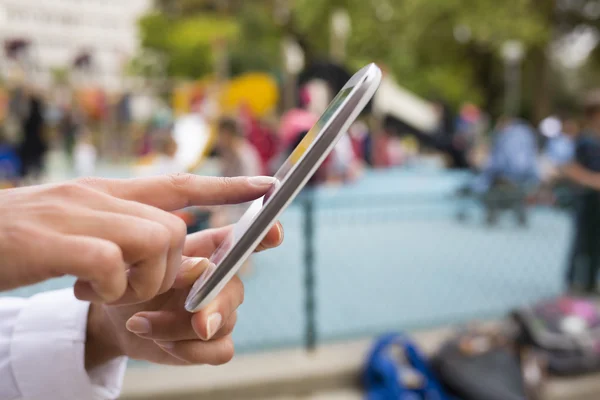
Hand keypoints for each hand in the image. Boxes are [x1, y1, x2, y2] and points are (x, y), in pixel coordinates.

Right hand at [0, 173, 274, 303]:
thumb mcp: (75, 225)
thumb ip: (119, 225)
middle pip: (175, 227)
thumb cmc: (20, 241)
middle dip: (169, 267)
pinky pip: (114, 262)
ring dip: (142, 279)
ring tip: (105, 290)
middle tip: (132, 286)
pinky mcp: (56, 242)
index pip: (180, 183)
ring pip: (155, 240)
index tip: (269, 188)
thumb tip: (164, 236)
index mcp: (106, 192)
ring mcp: (78, 215)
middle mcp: (98, 196)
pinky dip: (110, 286)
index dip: (227, 187)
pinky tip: (85, 291)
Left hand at [86, 222, 283, 367]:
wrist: (118, 319)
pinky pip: (221, 350)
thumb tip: (202, 267)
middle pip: (236, 289)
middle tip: (196, 321)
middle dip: (215, 306)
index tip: (274, 231)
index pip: (245, 239)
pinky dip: (191, 351)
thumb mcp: (144, 266)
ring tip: (142, 323)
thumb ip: (176, 263)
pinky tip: (163, 343)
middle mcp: (222, 280)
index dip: (264, 234)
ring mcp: (222, 312)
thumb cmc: (133, 281)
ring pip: (222, 324)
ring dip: (180, 329)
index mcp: (210, 251)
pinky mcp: (215, 342)